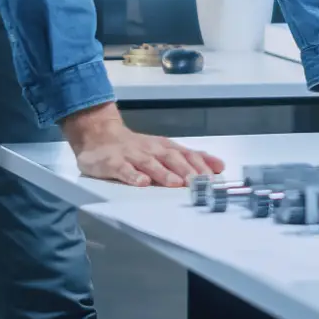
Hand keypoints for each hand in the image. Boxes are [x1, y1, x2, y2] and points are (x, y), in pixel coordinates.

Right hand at [61, 103, 224, 187]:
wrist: (99, 135)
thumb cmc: (137, 147)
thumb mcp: (165, 149)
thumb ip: (190, 158)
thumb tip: (219, 166)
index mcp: (165, 147)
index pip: (188, 154)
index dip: (202, 165)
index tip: (215, 177)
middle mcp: (151, 149)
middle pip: (172, 158)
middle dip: (187, 170)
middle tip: (199, 183)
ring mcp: (132, 155)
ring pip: (150, 163)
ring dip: (163, 173)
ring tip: (175, 183)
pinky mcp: (113, 162)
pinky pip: (123, 169)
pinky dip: (133, 176)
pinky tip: (142, 183)